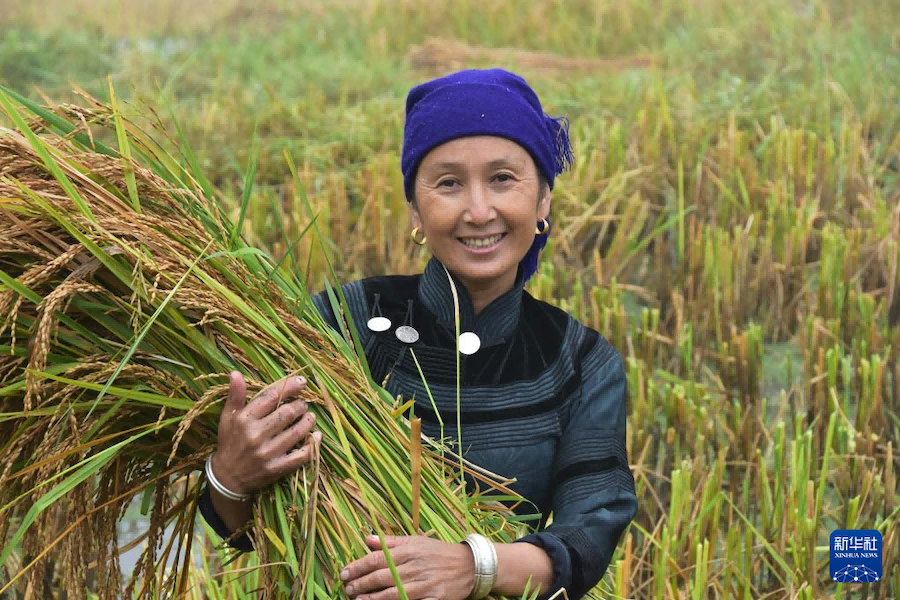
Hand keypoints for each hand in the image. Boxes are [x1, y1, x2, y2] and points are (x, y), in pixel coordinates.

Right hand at [210, 371, 320, 494]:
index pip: (271, 397)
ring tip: (309, 416)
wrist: (226, 478)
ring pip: (296, 432)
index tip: (301, 382)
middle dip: (300, 405)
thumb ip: (235, 396)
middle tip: (303, 404)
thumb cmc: (229, 443)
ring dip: (307, 421)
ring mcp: (267, 453)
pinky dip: (313, 445)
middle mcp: (256, 435)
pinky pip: (301, 456)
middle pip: (287, 413)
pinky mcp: (276, 468)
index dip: (289, 387)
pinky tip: (316, 436)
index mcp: (244, 420)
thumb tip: (236, 373)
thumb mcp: (228, 418)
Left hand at [340, 535, 476, 599]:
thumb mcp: (416, 541)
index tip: (344, 573)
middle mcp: (415, 567)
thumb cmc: (439, 552)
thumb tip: (367, 539)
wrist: (470, 565)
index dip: (358, 566)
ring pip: (392, 593)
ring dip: (372, 599)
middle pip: (381, 577)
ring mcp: (424, 585)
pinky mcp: (434, 599)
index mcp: (409, 550)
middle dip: (360, 584)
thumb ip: (391, 542)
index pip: (377, 559)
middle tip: (347, 589)